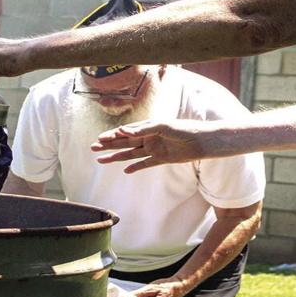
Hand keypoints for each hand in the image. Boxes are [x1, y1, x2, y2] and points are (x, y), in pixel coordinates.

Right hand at [92, 120, 213, 172]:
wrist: (202, 141)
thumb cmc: (184, 129)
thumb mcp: (162, 126)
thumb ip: (143, 129)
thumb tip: (124, 132)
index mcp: (147, 127)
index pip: (125, 132)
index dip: (112, 136)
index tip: (99, 139)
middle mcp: (148, 138)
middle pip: (124, 143)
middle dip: (109, 146)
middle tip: (93, 148)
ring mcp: (154, 149)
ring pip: (130, 154)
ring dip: (116, 156)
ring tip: (101, 160)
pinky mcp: (162, 159)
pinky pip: (145, 164)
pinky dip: (135, 167)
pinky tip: (125, 170)